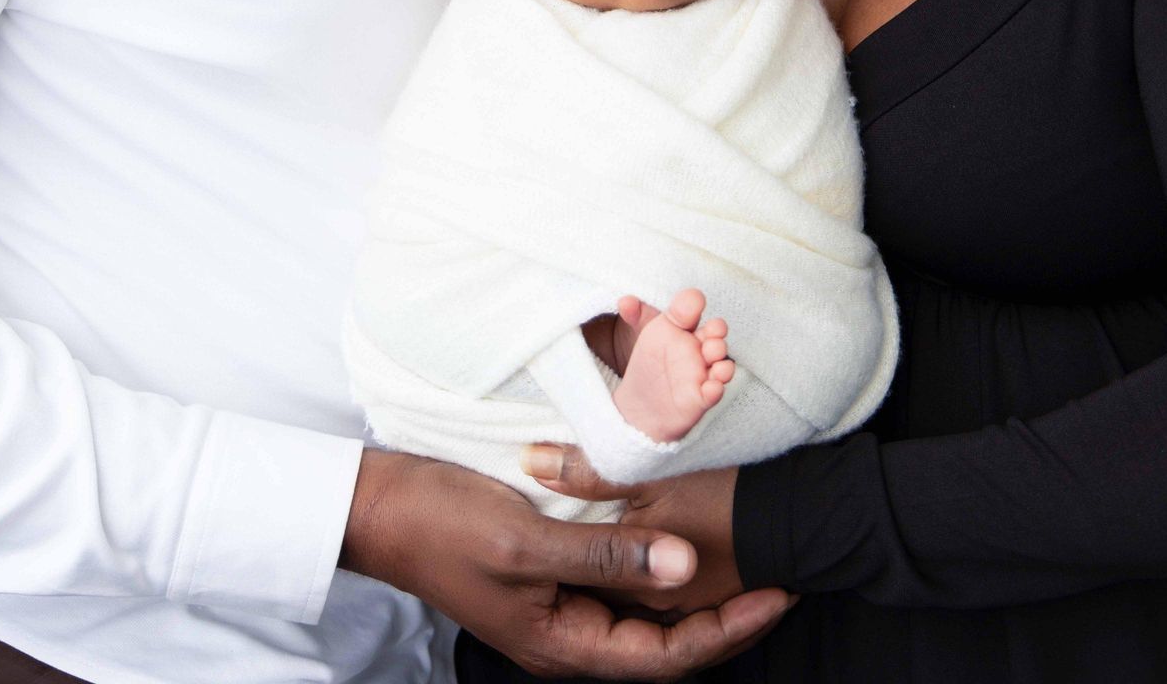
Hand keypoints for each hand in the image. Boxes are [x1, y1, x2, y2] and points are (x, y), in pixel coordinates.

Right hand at [340, 448, 789, 677]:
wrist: (385, 509)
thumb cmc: (446, 525)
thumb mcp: (528, 540)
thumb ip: (607, 554)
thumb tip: (686, 568)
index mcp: (564, 644)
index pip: (668, 658)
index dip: (730, 631)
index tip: (780, 595)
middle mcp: (569, 636)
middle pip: (665, 646)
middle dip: (726, 619)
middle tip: (780, 579)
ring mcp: (560, 608)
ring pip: (644, 616)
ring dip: (694, 595)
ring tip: (744, 561)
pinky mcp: (552, 577)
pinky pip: (618, 584)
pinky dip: (656, 567)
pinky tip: (677, 539)